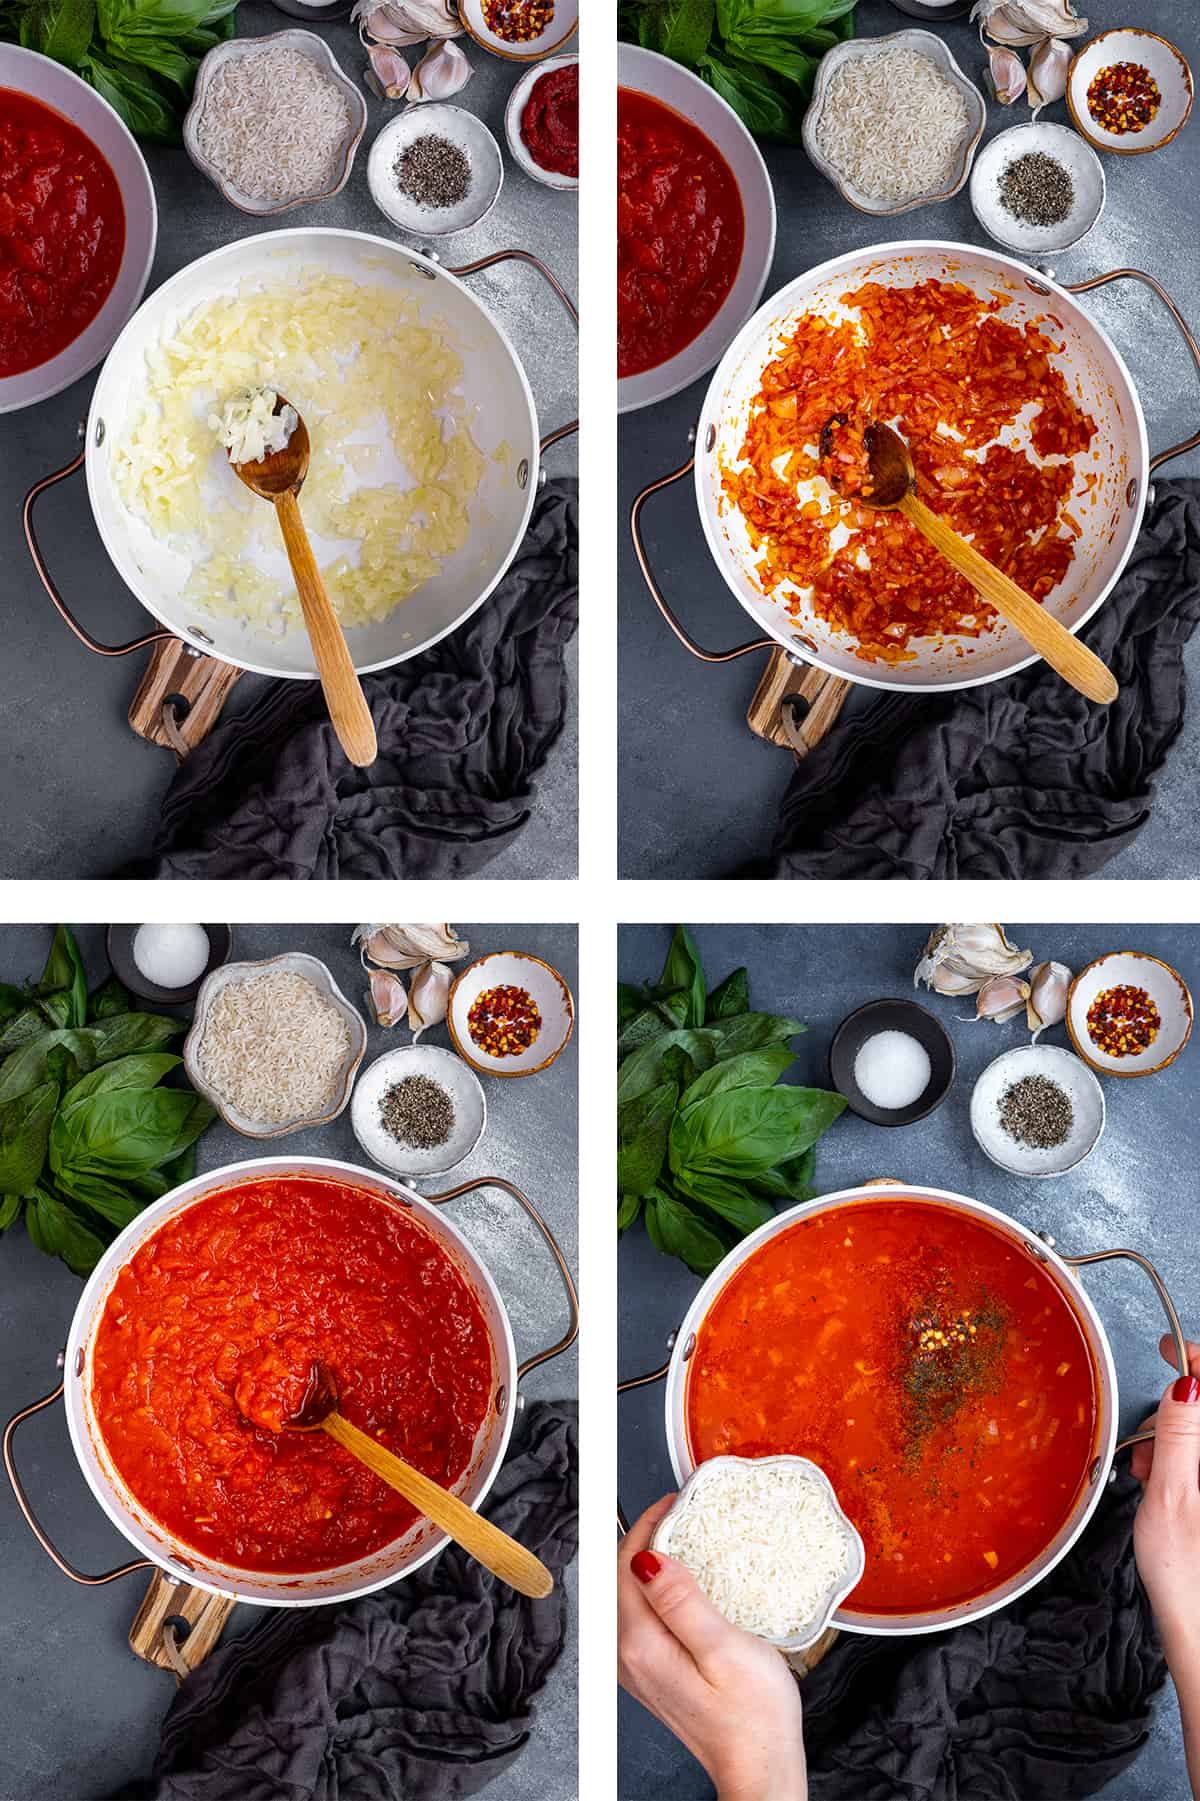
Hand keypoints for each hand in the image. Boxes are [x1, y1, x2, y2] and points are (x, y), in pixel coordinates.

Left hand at [618, 1496, 807, 1800]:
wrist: (760, 1768)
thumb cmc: (753, 1719)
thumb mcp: (725, 1649)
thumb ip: (682, 1602)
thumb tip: (647, 1558)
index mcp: (640, 1644)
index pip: (624, 1562)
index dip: (648, 1523)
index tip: (676, 1502)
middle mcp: (628, 1655)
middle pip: (620, 1575)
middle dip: (650, 1536)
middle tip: (687, 1513)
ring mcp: (637, 1664)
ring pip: (631, 1592)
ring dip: (655, 1560)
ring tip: (691, 1538)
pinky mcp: (652, 1669)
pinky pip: (644, 1613)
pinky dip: (662, 1587)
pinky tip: (689, 1581)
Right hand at [1131, 1334, 1199, 1642]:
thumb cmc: (1193, 1586)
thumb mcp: (1172, 1499)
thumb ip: (1180, 1435)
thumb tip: (1186, 1387)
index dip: (1197, 1363)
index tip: (1172, 1353)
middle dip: (1181, 1417)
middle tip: (1149, 1446)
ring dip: (1183, 1446)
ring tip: (1153, 1476)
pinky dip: (1191, 1469)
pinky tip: (1169, 1490)